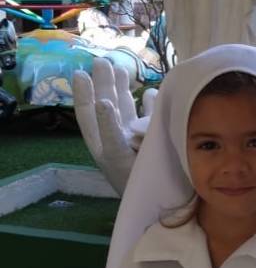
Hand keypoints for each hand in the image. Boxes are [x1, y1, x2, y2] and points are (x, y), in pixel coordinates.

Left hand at [73, 57, 156, 194]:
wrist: (164, 204)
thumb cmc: (136, 183)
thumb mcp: (116, 156)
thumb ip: (109, 128)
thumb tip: (103, 101)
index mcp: (104, 145)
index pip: (89, 116)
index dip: (83, 96)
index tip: (80, 74)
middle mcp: (119, 140)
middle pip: (108, 107)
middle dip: (105, 85)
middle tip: (102, 62)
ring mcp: (139, 141)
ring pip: (129, 110)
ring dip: (126, 90)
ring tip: (122, 70)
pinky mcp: (157, 141)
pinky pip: (152, 118)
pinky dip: (152, 104)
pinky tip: (150, 93)